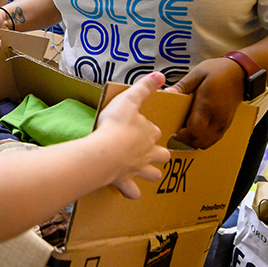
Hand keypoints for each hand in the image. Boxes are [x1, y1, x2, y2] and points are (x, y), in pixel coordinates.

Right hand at [95, 72, 168, 198]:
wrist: (106, 151)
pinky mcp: (125, 182)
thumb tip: (161, 75)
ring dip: (150, 174)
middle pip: (162, 156)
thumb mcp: (129, 99)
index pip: (155, 131)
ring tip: (143, 171)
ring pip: (153, 175)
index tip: (142, 127)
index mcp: (148, 133)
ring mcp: (137, 169)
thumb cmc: (116, 124)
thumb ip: (144, 87)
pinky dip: (131, 191)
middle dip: (160, 155)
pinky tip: (128, 189)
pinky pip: (132, 192)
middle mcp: (147, 153)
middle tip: (150, 152)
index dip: (149, 129)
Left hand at [168, 57, 245, 148]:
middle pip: (199, 140)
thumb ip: (182, 86)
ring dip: (194, 142)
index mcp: (208, 104)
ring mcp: (224, 123)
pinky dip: (203, 140)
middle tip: (175, 132)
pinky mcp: (227, 125)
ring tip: (184, 132)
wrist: (241, 73)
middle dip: (185, 140)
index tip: (173, 130)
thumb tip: (166, 93)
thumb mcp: (198, 73)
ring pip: (207, 143)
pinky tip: (195, 131)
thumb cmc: (219, 71)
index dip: (182, 135)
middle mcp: (218, 117)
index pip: (194, 130)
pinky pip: (214, 140)